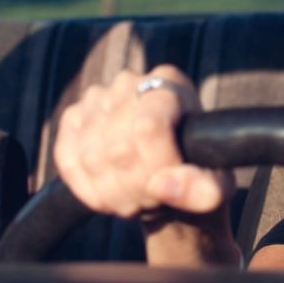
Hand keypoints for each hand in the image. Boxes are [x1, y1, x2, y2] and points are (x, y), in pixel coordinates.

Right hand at [53, 65, 238, 264]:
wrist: (167, 174)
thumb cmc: (196, 174)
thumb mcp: (215, 185)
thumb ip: (203, 189)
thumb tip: (162, 185)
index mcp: (171, 84)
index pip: (149, 127)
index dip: (157, 165)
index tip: (168, 184)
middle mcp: (130, 82)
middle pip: (118, 146)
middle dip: (135, 188)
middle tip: (151, 200)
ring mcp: (97, 98)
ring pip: (91, 158)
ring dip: (112, 193)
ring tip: (135, 199)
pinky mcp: (73, 118)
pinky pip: (68, 160)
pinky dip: (86, 189)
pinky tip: (108, 195)